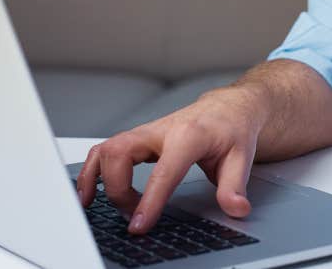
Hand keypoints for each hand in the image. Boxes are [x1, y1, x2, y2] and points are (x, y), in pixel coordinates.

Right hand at [75, 85, 267, 234]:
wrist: (227, 108)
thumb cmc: (232, 129)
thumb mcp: (242, 158)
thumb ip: (234, 186)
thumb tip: (236, 208)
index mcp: (189, 136)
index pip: (163, 170)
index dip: (149, 200)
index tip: (139, 224)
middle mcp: (161, 130)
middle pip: (120, 153)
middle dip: (118, 190)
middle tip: (133, 215)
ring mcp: (146, 132)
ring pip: (106, 149)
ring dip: (97, 179)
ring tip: (98, 206)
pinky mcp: (138, 138)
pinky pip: (105, 151)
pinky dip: (92, 171)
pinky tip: (90, 193)